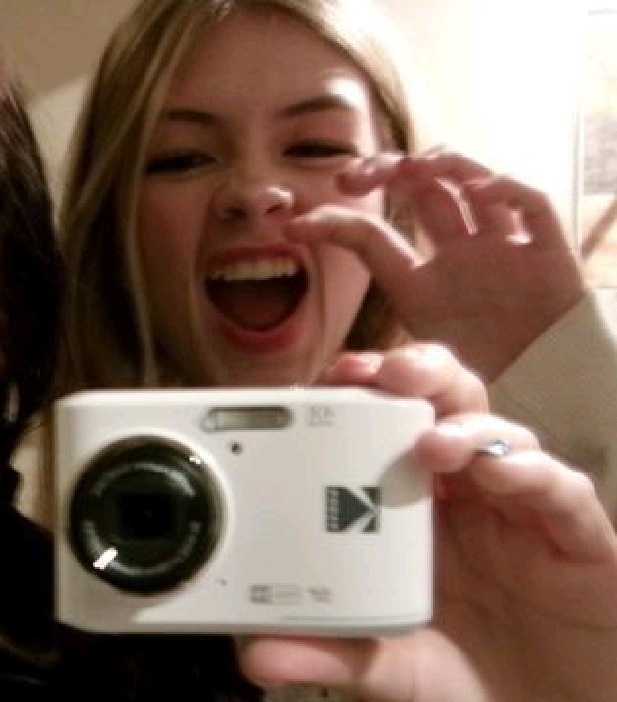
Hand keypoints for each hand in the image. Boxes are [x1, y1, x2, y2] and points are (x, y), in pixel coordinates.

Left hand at [237, 346, 616, 701]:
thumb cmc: (465, 697)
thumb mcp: (387, 679)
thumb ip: (329, 659)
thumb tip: (251, 656)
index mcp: (407, 523)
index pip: (380, 441)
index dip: (355, 406)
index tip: (315, 388)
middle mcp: (462, 505)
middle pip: (439, 411)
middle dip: (409, 378)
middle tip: (372, 374)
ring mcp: (521, 517)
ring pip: (500, 436)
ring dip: (463, 422)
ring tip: (428, 437)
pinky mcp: (579, 543)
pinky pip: (561, 495)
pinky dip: (531, 474)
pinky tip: (500, 472)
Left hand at [286, 149, 586, 380]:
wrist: (545, 394)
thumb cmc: (482, 384)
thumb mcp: (420, 373)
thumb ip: (385, 368)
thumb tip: (336, 373)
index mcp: (418, 282)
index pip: (372, 238)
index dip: (335, 225)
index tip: (296, 224)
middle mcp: (455, 254)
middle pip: (419, 192)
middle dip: (386, 172)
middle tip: (354, 176)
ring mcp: (497, 245)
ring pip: (468, 183)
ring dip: (439, 166)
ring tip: (411, 169)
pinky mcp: (542, 248)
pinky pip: (527, 204)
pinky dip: (504, 188)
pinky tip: (479, 189)